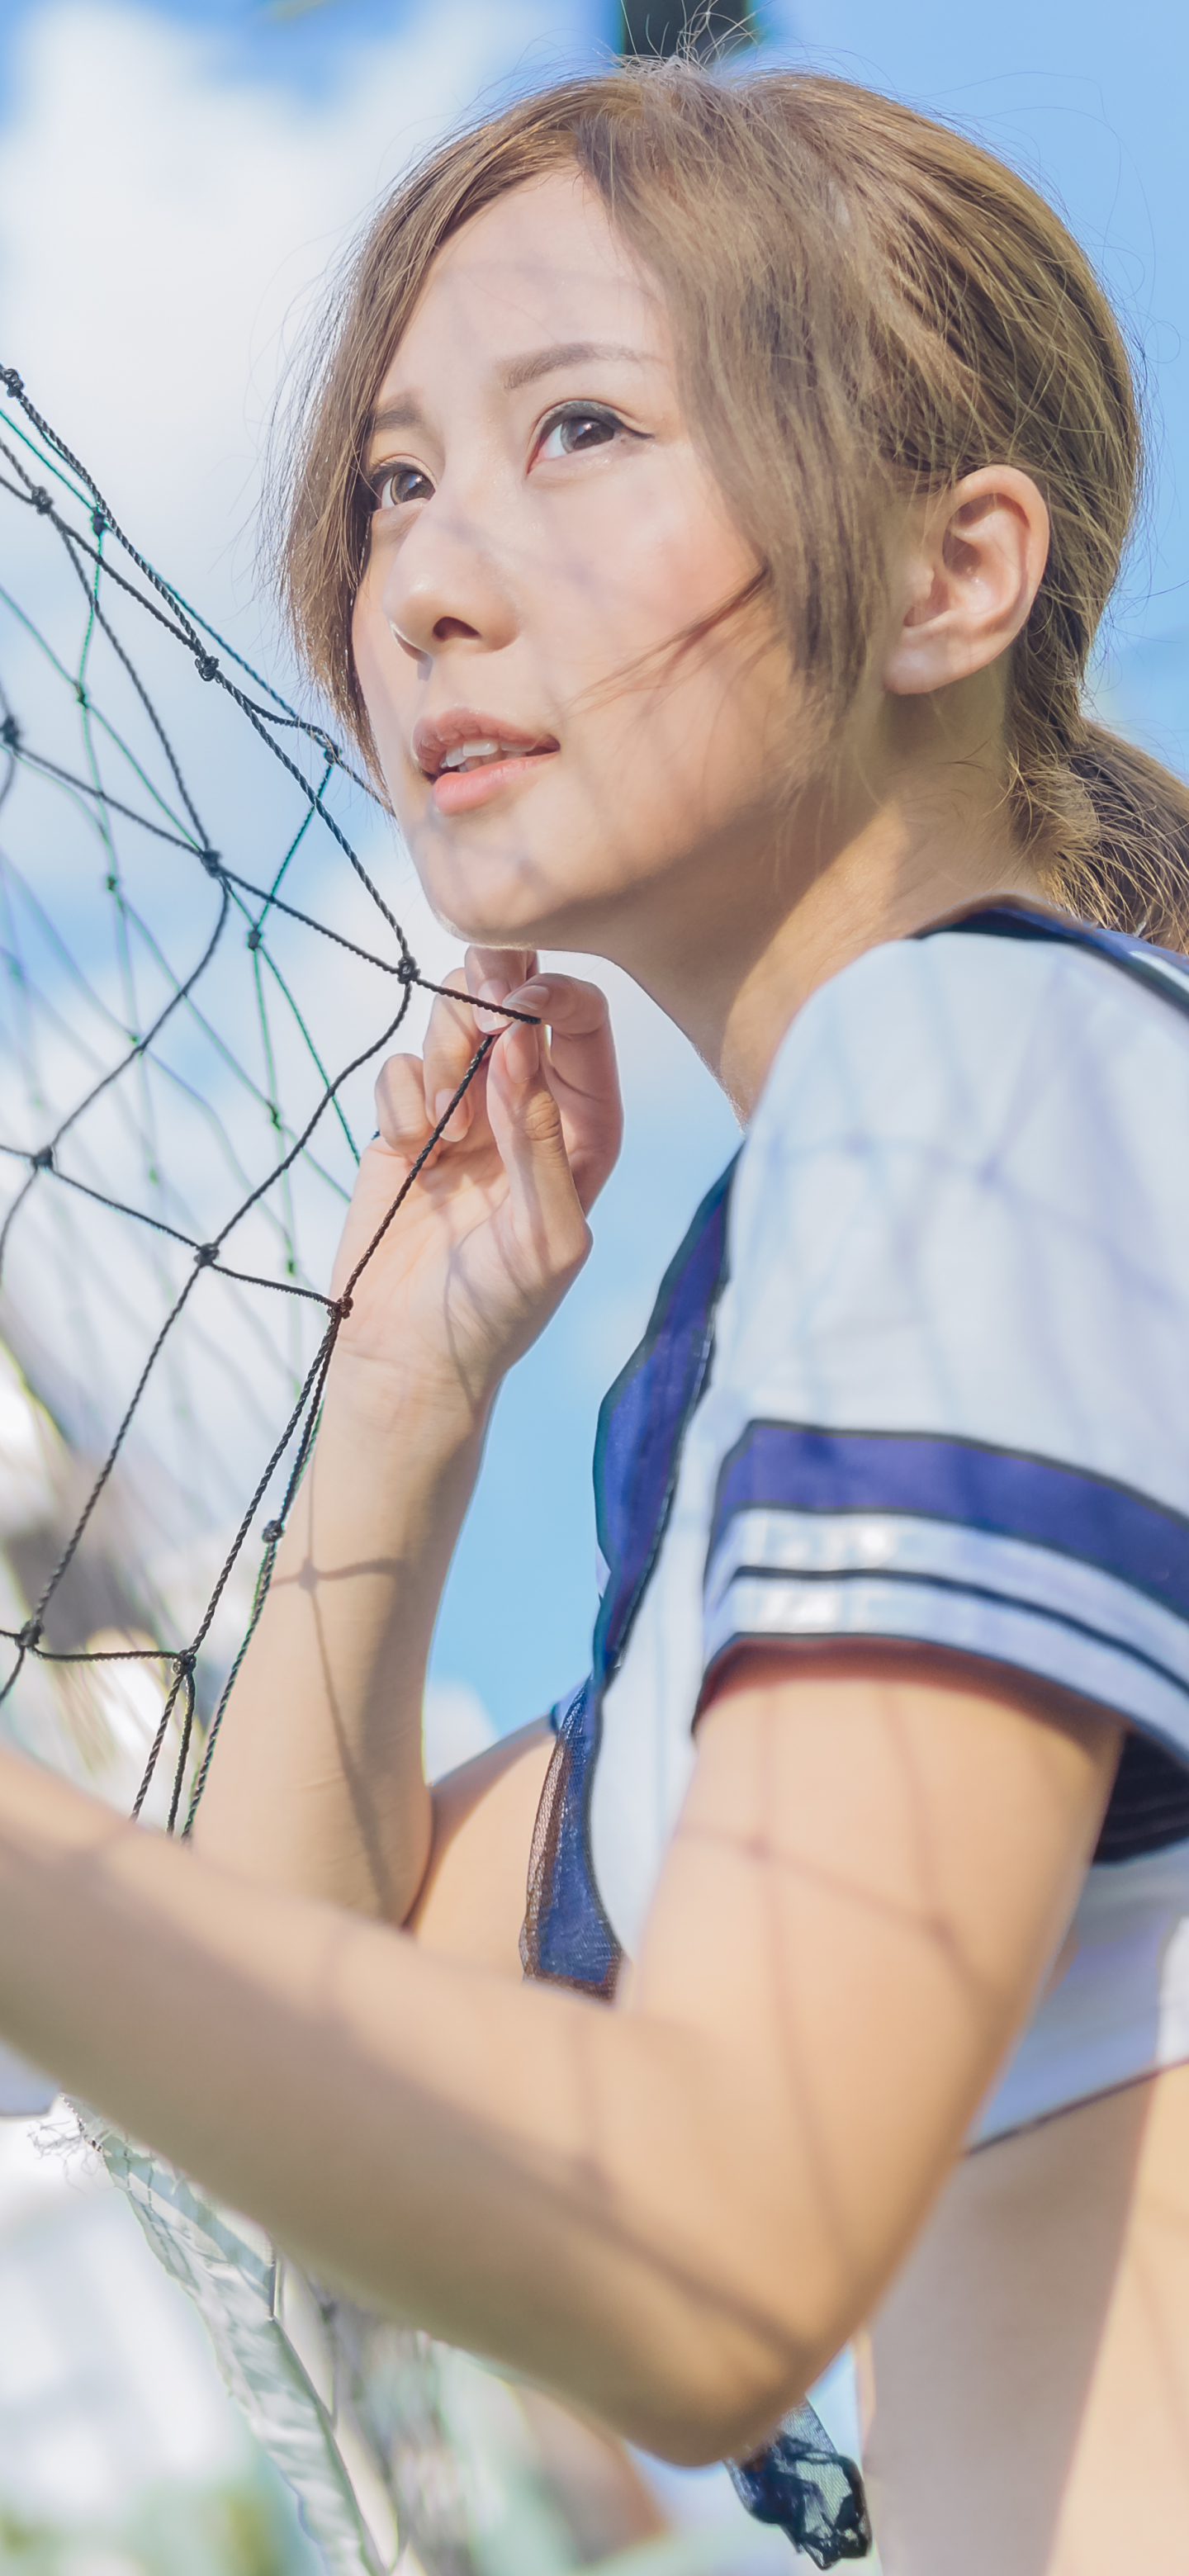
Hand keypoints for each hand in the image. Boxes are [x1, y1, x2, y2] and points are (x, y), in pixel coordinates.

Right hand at [327, 948, 621, 1418]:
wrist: (410, 1359)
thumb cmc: (498, 1312)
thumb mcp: (546, 1237)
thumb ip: (543, 1142)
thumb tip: (525, 1047)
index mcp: (586, 1130)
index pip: (583, 1026)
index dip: (552, 996)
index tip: (515, 1008)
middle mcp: (529, 1110)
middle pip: (514, 1001)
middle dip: (491, 996)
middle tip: (475, 1017)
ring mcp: (465, 1114)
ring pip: (453, 1021)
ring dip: (445, 1053)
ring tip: (445, 1122)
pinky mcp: (406, 1129)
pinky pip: (400, 1070)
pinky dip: (400, 1099)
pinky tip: (410, 1155)